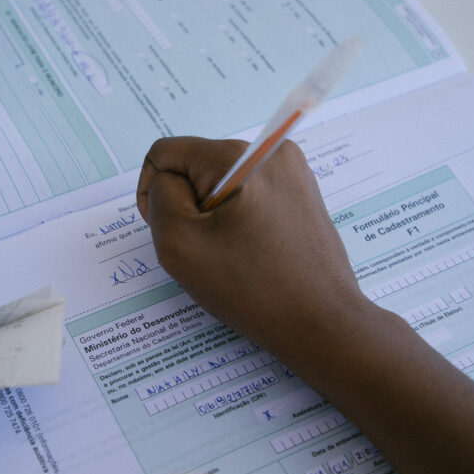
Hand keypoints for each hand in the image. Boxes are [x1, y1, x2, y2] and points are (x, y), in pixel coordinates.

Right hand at [136, 136, 371, 364]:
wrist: (321, 322)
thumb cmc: (251, 288)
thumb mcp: (179, 242)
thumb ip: (160, 197)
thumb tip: (168, 179)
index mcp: (238, 156)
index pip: (167, 154)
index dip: (153, 194)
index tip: (174, 233)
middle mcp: (271, 151)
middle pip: (197, 167)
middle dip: (190, 207)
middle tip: (209, 251)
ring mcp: (292, 172)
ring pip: (222, 184)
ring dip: (215, 217)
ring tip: (235, 255)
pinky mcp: (303, 193)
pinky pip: (250, 197)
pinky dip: (240, 222)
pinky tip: (254, 254)